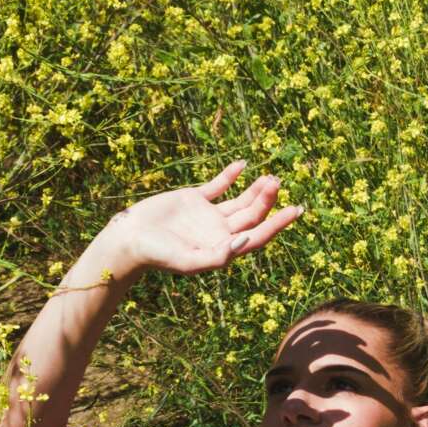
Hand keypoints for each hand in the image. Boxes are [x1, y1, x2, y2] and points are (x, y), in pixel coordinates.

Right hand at [98, 161, 302, 280]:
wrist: (130, 238)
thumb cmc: (158, 255)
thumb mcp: (189, 261)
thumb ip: (218, 256)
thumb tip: (246, 240)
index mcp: (222, 248)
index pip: (258, 236)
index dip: (278, 224)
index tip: (296, 209)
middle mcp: (219, 232)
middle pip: (252, 215)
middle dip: (267, 200)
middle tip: (277, 181)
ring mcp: (208, 215)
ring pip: (240, 200)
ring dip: (255, 189)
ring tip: (269, 176)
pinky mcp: (194, 199)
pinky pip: (217, 185)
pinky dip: (230, 175)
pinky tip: (243, 165)